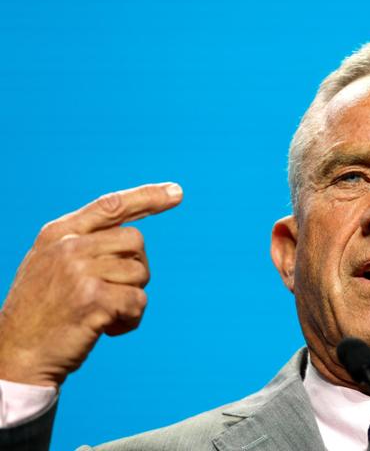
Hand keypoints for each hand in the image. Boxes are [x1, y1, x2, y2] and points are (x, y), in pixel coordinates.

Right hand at [0, 183, 182, 387]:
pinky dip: (132, 319)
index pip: (111, 206)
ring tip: (105, 314)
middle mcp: (68, 246)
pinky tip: (109, 329)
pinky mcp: (93, 298)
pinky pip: (138, 301)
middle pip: (136, 241)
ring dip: (132, 298)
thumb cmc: (42, 313)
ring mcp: (79, 270)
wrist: (16, 354)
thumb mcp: (51, 265)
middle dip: (136, 269)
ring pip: (140, 273)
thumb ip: (84, 245)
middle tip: (114, 294)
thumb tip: (132, 236)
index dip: (147, 197)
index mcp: (58, 233)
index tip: (177, 192)